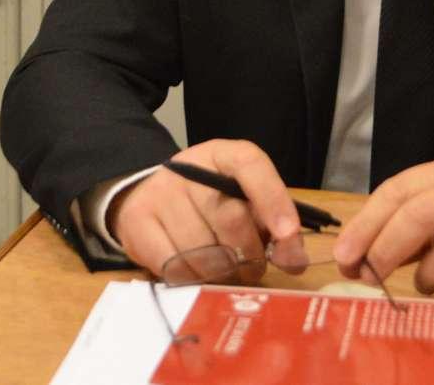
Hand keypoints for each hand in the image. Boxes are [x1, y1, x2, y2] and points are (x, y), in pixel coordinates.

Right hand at [107, 139, 301, 281]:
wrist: (149, 200)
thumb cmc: (208, 203)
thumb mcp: (243, 201)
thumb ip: (273, 226)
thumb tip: (295, 260)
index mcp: (223, 154)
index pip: (251, 165)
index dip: (273, 200)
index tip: (288, 235)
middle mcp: (190, 168)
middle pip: (231, 218)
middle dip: (251, 254)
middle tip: (252, 266)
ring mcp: (160, 193)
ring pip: (204, 250)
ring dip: (222, 272)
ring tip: (224, 270)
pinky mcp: (138, 223)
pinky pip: (175, 266)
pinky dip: (193, 278)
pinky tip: (196, 272)